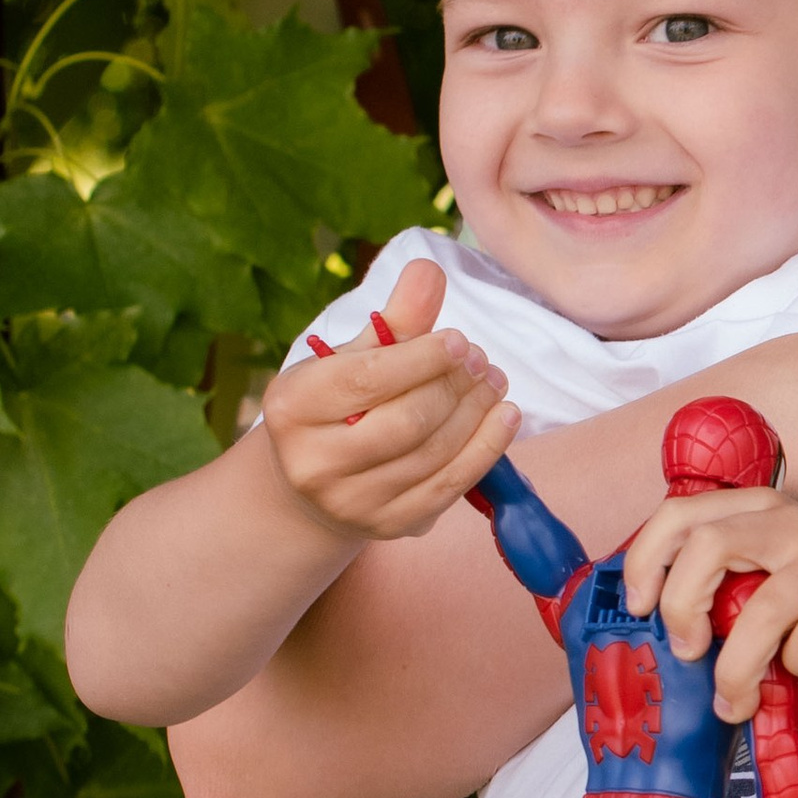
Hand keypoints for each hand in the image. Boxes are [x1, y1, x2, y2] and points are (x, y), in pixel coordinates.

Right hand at [259, 259, 517, 542]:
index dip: (424, 357)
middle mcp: (313, 463)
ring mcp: (351, 503)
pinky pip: (449, 487)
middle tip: (482, 361)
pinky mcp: (388, 527)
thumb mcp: (352, 357)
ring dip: (476, 413)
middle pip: (407, 422)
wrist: (314, 482)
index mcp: (292, 407)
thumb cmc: (338, 404)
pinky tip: (505, 417)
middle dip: (455, 386)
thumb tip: (429, 270)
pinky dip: (486, 449)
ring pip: (433, 455)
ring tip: (495, 381)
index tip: (460, 340)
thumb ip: (393, 319)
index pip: (368, 379)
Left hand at [618, 489, 797, 714]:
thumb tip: (649, 632)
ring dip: (735, 668)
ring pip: (761, 608)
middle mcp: (788, 522)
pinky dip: (793, 668)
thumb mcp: (762, 574)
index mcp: (754, 510)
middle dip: (683, 608)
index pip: (678, 514)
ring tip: (734, 700)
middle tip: (686, 653)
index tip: (639, 609)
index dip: (645, 561)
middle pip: (708, 546)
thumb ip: (717, 584)